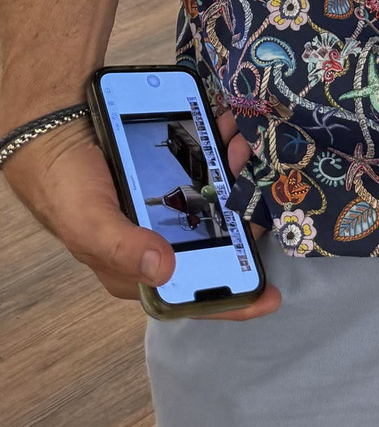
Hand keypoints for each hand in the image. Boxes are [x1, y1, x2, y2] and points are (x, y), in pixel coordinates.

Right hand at [3, 109, 279, 318]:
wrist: (58, 133)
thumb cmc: (68, 189)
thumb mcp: (90, 224)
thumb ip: (123, 248)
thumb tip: (165, 271)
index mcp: (143, 269)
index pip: (193, 293)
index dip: (232, 299)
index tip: (271, 296)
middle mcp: (164, 239)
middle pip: (219, 238)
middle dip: (242, 212)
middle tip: (254, 182)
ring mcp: (172, 203)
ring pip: (220, 196)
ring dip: (236, 172)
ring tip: (239, 145)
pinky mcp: (176, 171)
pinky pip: (210, 163)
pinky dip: (222, 146)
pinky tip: (227, 127)